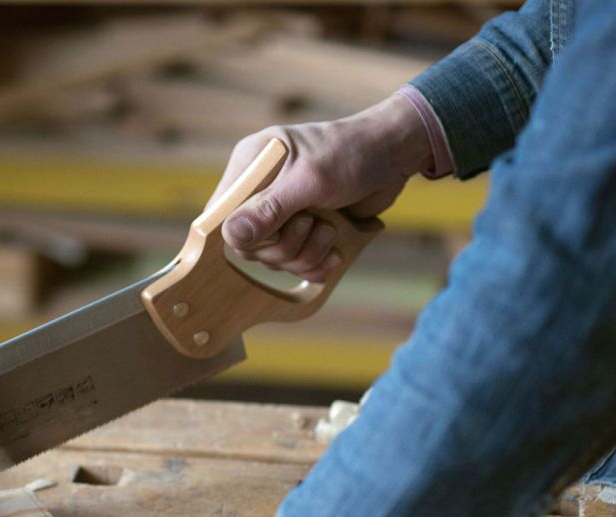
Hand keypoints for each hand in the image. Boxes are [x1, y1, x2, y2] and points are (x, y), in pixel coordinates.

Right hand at [214, 94, 430, 281]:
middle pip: (250, 246)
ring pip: (276, 259)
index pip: (222, 214)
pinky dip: (318, 264)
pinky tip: (335, 252)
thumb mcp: (310, 179)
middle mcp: (261, 191)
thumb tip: (231, 235)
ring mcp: (283, 214)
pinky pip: (298, 264)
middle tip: (311, 223)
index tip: (271, 233)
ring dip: (307, 253)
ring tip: (330, 229)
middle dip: (285, 245)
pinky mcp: (304, 231)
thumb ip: (270, 208)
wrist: (394, 156)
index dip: (242, 234)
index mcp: (251, 166)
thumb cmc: (350, 153)